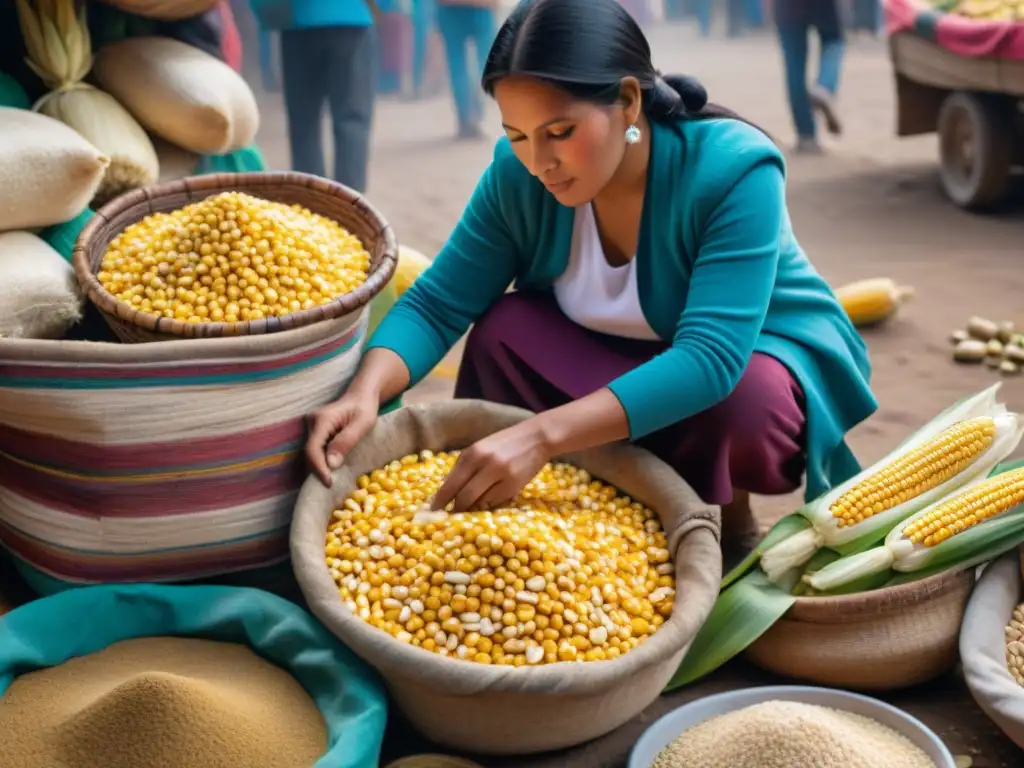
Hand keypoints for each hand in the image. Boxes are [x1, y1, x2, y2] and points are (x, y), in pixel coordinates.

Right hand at [305, 390, 378, 486]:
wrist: (361, 396)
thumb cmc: (365, 408)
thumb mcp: (363, 424)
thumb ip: (346, 441)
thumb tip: (331, 464)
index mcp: (323, 419)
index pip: (313, 448)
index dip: (319, 467)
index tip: (328, 482)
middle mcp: (312, 422)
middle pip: (309, 452)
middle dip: (318, 470)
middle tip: (330, 486)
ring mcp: (312, 426)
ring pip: (311, 452)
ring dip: (319, 467)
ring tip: (330, 482)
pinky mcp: (315, 431)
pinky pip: (315, 450)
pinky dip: (321, 461)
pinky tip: (330, 471)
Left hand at [432, 419, 551, 511]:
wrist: (536, 437)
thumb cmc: (504, 443)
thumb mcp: (480, 449)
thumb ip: (464, 467)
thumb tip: (447, 492)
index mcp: (472, 453)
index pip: (450, 483)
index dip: (439, 501)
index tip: (432, 512)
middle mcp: (485, 464)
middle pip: (463, 497)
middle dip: (455, 509)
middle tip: (449, 516)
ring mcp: (501, 476)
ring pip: (479, 502)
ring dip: (473, 507)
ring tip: (472, 505)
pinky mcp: (514, 486)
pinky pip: (494, 502)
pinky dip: (488, 503)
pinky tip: (490, 496)